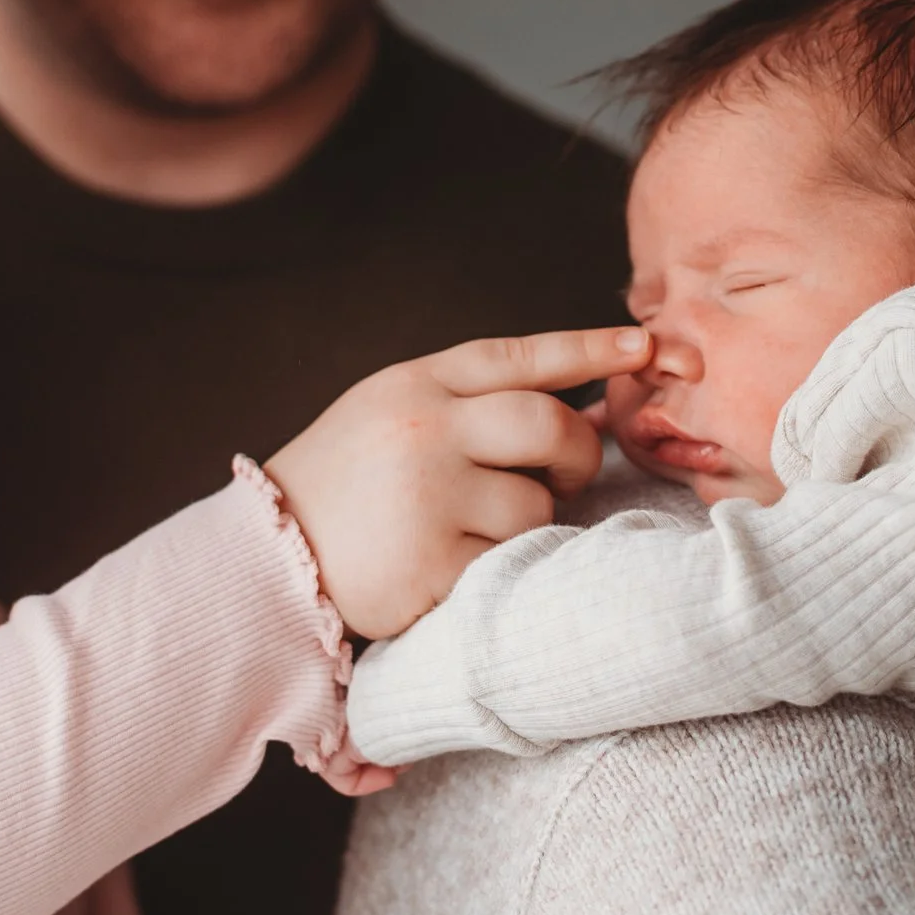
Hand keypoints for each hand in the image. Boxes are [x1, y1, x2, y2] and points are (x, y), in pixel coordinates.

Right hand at [269, 326, 651, 640]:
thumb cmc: (347, 480)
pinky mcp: (432, 568)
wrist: (268, 555)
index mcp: (417, 385)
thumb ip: (471, 400)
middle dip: (577, 454)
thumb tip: (580, 405)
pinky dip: (496, 569)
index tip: (646, 345)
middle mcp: (425, 432)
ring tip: (471, 529)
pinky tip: (451, 566)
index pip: (520, 357)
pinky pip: (510, 564)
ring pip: (539, 506)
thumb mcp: (393, 408)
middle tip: (561, 476)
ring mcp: (429, 500)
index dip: (590, 348)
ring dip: (526, 523)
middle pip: (551, 427)